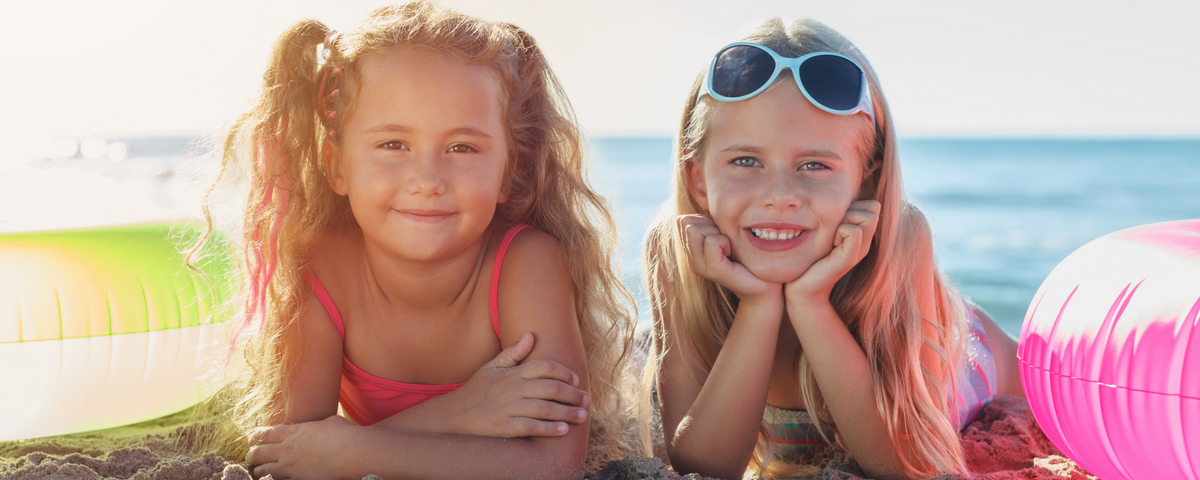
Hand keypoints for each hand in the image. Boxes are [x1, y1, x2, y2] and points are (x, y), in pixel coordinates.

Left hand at [248, 415, 356, 479]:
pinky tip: (270, 479)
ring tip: (256, 471)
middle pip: (258, 452)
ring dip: (257, 470)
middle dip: (251, 455)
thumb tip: (321, 427)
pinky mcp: (297, 478)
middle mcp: (287, 448)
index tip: (252, 441)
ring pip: (262, 470)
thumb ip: (318, 426)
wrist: (351, 452)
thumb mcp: (330, 422)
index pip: (265, 434)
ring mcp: (291, 465)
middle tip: (250, 457)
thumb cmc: (344, 434)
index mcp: (294, 431)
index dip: (255, 438)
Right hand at [436, 333, 588, 437]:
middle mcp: (512, 388)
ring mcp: (508, 408)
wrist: (452, 415)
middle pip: (551, 388)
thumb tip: (531, 335)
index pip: (545, 367)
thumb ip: (513, 352)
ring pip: (545, 409)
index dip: (564, 373)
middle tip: (586, 401)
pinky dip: (549, 429)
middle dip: (572, 395)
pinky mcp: (504, 427)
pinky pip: (532, 427)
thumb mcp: (492, 367)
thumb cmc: (476, 390)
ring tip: (582, 416)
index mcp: (512, 373)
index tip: (577, 381)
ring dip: (567, 412)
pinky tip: (562, 430)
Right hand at [677, 214, 779, 301]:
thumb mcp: (726, 233)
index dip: (703, 220)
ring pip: (696, 230)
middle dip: (710, 225)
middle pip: (687, 223)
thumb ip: (712, 221)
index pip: (682, 220)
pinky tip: (732, 253)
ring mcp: (700, 267)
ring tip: (729, 248)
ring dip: (718, 233)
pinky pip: (712, 242)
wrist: (764, 286)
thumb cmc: (747, 257)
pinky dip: (725, 242)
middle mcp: (691, 259)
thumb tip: (704, 197)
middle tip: (726, 241)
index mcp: (691, 250)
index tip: (720, 234)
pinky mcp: (714, 271)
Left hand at [784, 200, 880, 305]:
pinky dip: (838, 232)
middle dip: (850, 211)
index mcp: (862, 235)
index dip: (854, 207)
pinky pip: (854, 231)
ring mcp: (859, 251)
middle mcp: (865, 242)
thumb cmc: (810, 257)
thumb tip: (839, 194)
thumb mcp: (826, 231)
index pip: (873, 205)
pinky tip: (829, 246)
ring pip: (868, 216)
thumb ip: (837, 215)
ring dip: (844, 220)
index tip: (834, 223)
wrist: (802, 288)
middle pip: (873, 208)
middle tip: (831, 231)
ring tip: (830, 239)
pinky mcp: (849, 259)